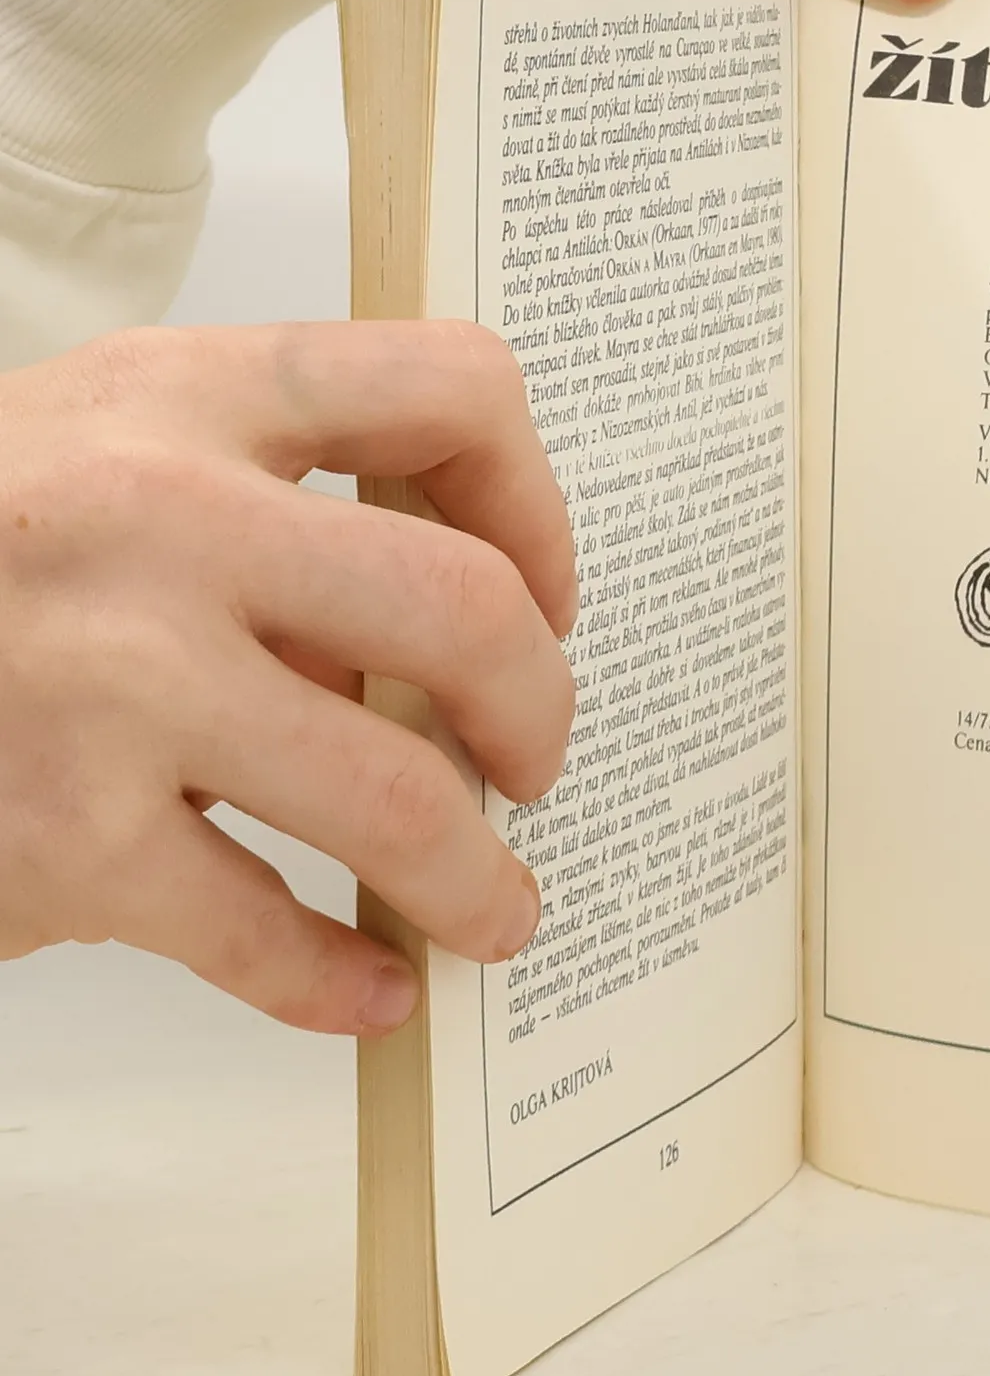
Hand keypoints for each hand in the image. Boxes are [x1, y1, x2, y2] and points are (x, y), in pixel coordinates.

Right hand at [0, 323, 577, 1035]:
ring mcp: (111, 679)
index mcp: (185, 398)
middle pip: (466, 609)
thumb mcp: (100, 459)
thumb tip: (440, 660)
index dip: (535, 502)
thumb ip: (269, 520)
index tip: (544, 592)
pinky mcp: (59, 832)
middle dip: (539, 709)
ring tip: (495, 911)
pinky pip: (260, 927)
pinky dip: (334, 976)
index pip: (447, 388)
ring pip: (397, 796)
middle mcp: (158, 518)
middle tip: (532, 764)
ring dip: (476, 878)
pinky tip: (366, 987)